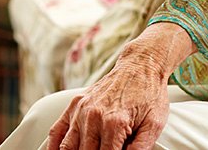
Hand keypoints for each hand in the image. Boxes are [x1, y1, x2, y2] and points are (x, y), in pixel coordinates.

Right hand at [47, 23, 192, 149]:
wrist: (141, 65)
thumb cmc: (149, 94)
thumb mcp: (154, 124)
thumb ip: (141, 148)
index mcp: (115, 123)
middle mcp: (94, 116)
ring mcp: (82, 109)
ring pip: (67, 147)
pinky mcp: (75, 103)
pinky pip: (56, 130)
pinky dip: (53, 146)